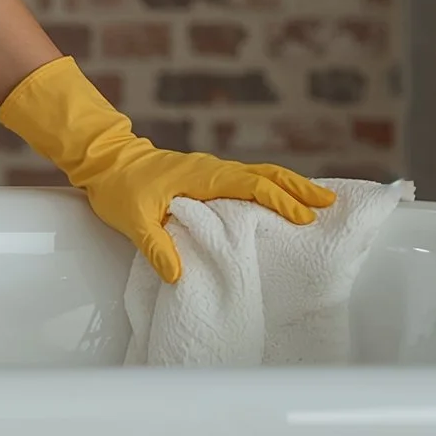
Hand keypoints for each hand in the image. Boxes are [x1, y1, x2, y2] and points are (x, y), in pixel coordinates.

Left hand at [0, 54, 334, 282]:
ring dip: (288, 187)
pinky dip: (270, 189)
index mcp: (200, 177)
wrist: (105, 160)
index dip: (277, 200)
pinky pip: (246, 182)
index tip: (303, 216)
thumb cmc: (118, 187)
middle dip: (298, 188)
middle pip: (265, 176)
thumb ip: (155, 246)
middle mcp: (211, 171)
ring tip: (318, 203)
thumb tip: (178, 274)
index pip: (249, 186)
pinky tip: (282, 203)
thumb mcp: (132, 219)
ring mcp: (211, 173)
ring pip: (259, 176)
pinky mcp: (207, 179)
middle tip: (330, 203)